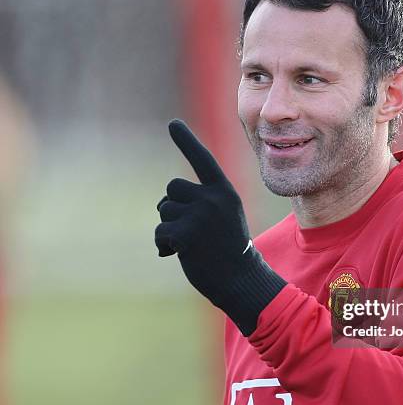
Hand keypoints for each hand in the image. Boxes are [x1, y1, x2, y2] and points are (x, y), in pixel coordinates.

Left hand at [155, 119, 285, 334]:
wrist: (241, 280)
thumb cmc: (230, 249)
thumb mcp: (225, 217)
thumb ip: (204, 200)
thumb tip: (168, 199)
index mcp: (224, 191)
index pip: (202, 159)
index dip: (186, 141)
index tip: (173, 124)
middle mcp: (212, 198)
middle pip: (172, 188)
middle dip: (172, 206)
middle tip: (188, 228)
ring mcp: (199, 215)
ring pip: (163, 209)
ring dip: (168, 227)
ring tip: (188, 244)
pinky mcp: (185, 234)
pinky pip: (159, 231)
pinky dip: (163, 245)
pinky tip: (177, 254)